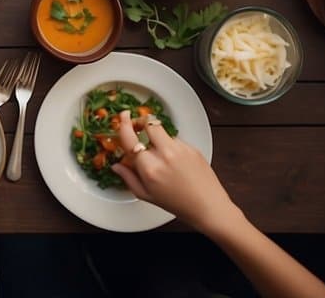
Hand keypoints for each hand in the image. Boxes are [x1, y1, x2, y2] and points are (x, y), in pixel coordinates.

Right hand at [110, 110, 241, 235]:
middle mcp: (164, 154)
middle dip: (142, 122)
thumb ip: (128, 178)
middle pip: (149, 124)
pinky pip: (176, 140)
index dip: (124, 124)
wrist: (208, 206)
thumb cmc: (177, 204)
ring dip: (157, 135)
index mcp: (149, 167)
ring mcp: (180, 149)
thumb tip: (116, 166)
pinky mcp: (193, 148)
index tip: (122, 117)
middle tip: (139, 127)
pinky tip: (175, 160)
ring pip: (163, 131)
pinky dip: (171, 145)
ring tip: (160, 151)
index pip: (130, 137)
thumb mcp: (146, 195)